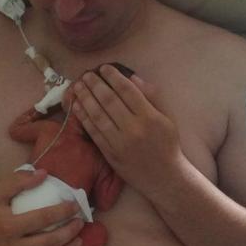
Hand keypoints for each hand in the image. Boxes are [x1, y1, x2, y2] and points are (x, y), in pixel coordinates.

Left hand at [71, 65, 181, 199]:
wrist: (164, 177)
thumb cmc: (167, 145)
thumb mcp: (167, 118)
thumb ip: (152, 97)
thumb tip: (133, 78)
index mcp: (149, 117)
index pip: (127, 91)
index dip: (113, 77)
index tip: (104, 68)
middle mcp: (133, 128)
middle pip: (109, 101)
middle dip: (95, 85)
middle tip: (86, 75)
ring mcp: (120, 142)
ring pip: (98, 115)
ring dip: (85, 99)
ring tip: (78, 87)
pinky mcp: (110, 154)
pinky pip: (94, 132)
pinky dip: (84, 118)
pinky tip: (77, 107)